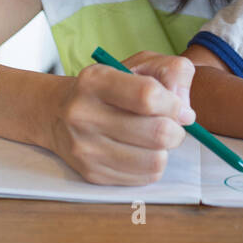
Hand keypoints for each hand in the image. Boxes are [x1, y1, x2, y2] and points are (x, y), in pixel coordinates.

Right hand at [48, 53, 196, 185]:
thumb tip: (185, 113)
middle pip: (157, 133)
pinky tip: (141, 151)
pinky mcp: (91, 173)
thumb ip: (173, 72)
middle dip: (176, 130)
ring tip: (155, 139)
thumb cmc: (109, 87)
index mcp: (95, 80)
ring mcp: (85, 148)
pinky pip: (144, 178)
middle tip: (171, 125)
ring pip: (155, 160)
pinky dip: (152, 165)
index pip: (149, 96)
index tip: (177, 106)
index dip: (174, 104)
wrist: (57, 113)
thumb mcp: (139, 64)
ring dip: (165, 150)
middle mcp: (84, 114)